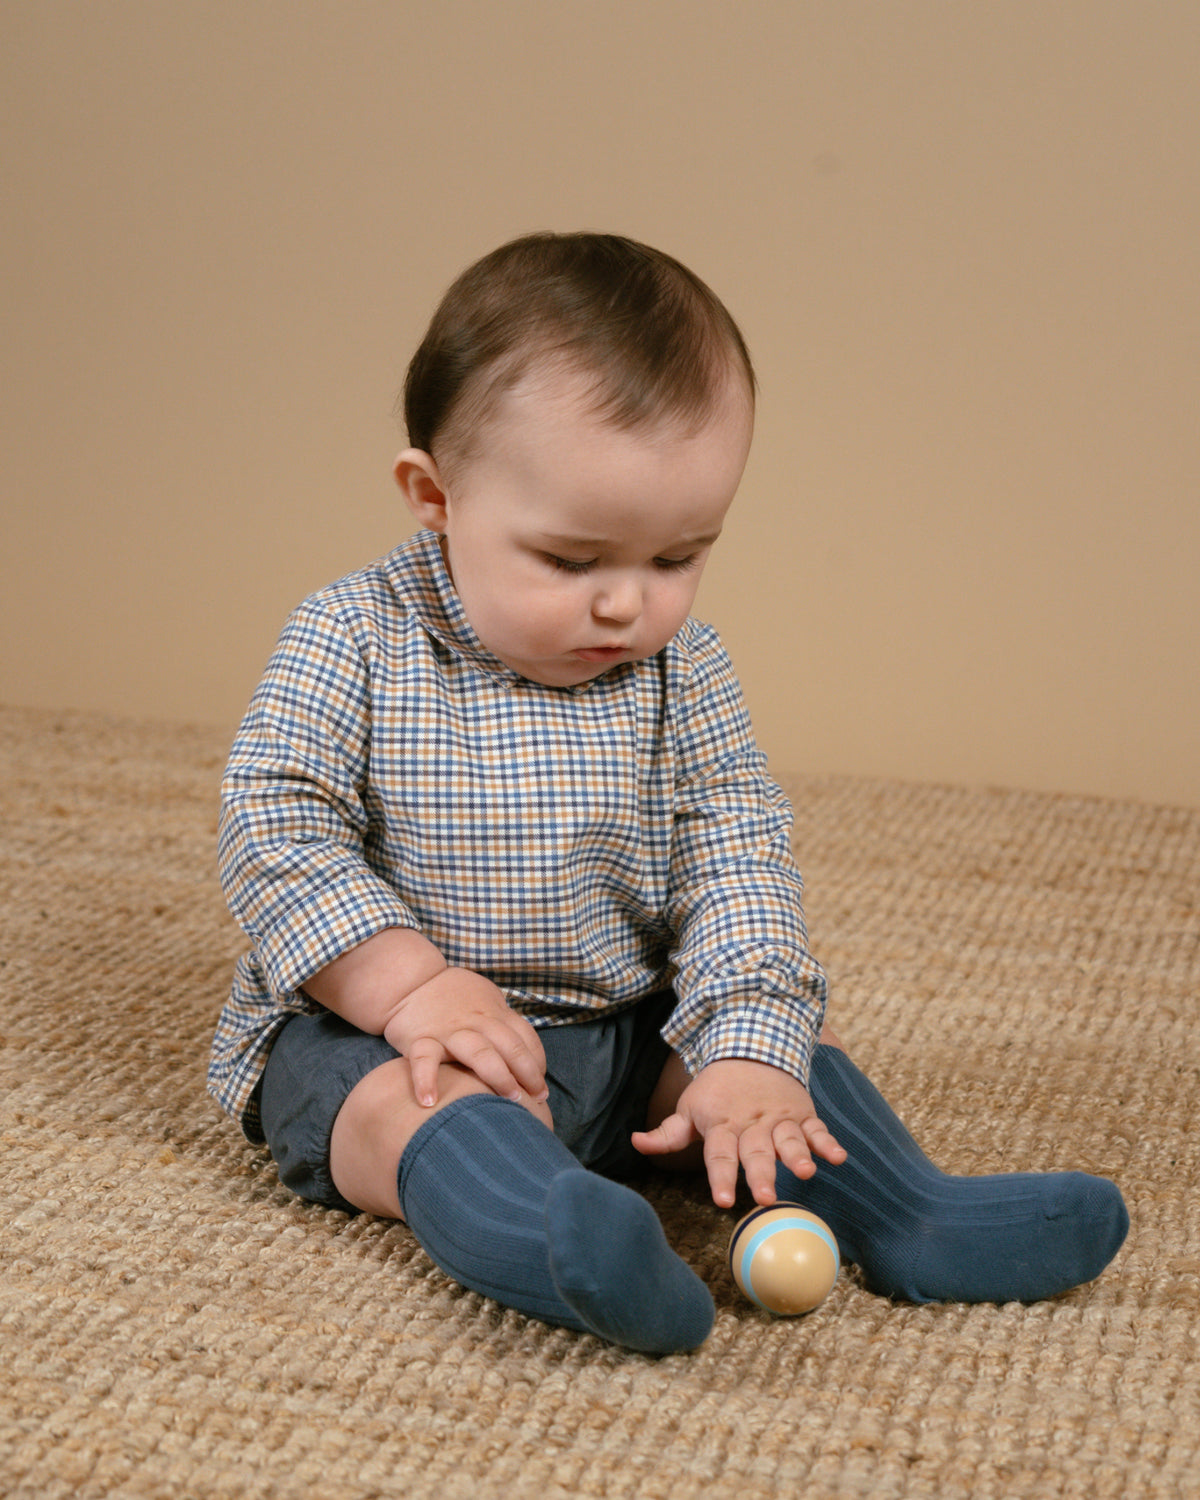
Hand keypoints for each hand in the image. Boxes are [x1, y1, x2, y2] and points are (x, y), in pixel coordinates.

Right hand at [383, 967, 548, 1109]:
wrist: (410, 980)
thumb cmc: (454, 996)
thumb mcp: (486, 1000)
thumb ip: (503, 1023)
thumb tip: (527, 1054)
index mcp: (495, 1013)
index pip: (526, 1038)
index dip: (537, 1063)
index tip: (540, 1088)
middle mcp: (477, 1021)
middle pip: (510, 1046)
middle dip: (527, 1073)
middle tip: (536, 1100)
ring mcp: (450, 1031)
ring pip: (480, 1052)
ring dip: (498, 1075)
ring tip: (509, 1099)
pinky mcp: (421, 1038)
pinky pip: (424, 1059)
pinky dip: (425, 1080)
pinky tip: (429, 1103)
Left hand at [631, 1058, 845, 1208]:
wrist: (751, 1048)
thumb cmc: (716, 1090)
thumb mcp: (689, 1108)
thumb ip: (667, 1133)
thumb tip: (635, 1143)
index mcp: (722, 1124)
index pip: (719, 1154)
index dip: (721, 1177)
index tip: (723, 1200)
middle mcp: (752, 1123)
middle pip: (757, 1152)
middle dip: (761, 1174)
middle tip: (766, 1197)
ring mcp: (779, 1118)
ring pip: (789, 1139)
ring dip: (797, 1155)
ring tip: (805, 1172)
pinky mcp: (802, 1113)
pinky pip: (817, 1128)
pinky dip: (828, 1142)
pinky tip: (838, 1157)